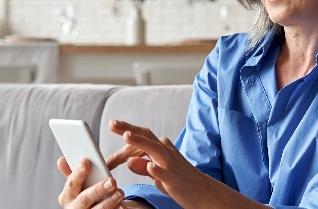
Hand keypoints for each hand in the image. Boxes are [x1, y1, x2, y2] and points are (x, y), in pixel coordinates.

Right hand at [57, 157, 123, 208]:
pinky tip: (122, 205)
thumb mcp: (77, 186)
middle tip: (111, 181)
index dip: (78, 173)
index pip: (72, 183)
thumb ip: (73, 173)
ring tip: (120, 193)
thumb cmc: (84, 196)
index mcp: (67, 196)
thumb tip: (61, 160)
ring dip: (109, 201)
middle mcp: (74, 208)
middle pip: (84, 199)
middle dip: (98, 189)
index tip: (86, 162)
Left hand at [108, 119, 267, 208]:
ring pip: (155, 150)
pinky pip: (165, 174)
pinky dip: (157, 170)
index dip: (127, 130)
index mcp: (162, 149)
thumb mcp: (158, 174)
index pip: (143, 136)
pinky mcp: (176, 180)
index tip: (112, 124)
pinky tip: (149, 166)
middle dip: (129, 129)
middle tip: (112, 123)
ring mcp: (172, 165)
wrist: (205, 194)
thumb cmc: (180, 182)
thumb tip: (129, 161)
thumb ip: (143, 167)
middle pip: (147, 137)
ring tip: (126, 136)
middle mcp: (167, 153)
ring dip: (141, 142)